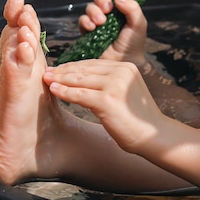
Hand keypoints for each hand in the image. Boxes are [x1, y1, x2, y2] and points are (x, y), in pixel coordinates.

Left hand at [44, 59, 165, 151]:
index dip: (73, 65)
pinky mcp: (108, 100)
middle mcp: (121, 72)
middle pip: (85, 69)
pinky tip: (53, 90)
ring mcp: (115, 85)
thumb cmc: (137, 118)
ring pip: (80, 79)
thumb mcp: (125, 92)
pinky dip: (64, 92)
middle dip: (64, 70)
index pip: (93, 63)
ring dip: (60, 79)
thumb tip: (83, 79)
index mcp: (126, 68)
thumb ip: (110, 82)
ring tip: (46, 79)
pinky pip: (80, 94)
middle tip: (47, 72)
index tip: (58, 68)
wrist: (153, 135)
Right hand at [79, 0, 147, 65]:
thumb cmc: (133, 43)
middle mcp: (109, 12)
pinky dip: (85, 21)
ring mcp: (97, 21)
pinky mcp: (88, 31)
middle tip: (108, 9)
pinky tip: (92, 27)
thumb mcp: (138, 24)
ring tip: (101, 22)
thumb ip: (132, 8)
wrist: (125, 61)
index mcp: (122, 7)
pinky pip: (82, 20)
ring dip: (94, 11)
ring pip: (90, 7)